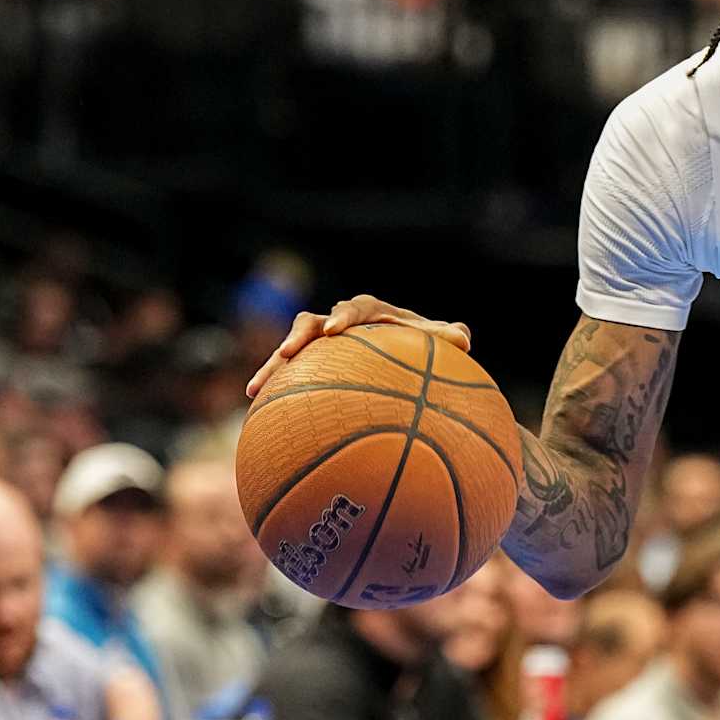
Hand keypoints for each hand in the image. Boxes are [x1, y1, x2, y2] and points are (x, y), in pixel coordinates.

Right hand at [246, 294, 471, 400]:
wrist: (402, 355)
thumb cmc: (420, 347)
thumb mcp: (435, 344)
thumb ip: (445, 338)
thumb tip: (464, 337)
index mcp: (369, 311)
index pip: (354, 309)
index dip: (342, 317)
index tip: (334, 331)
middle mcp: (338, 322)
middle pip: (310, 323)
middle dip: (297, 337)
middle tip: (288, 353)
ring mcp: (320, 343)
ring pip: (290, 348)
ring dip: (273, 366)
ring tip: (255, 388)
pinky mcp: (310, 363)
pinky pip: (289, 374)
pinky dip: (274, 388)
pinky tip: (257, 410)